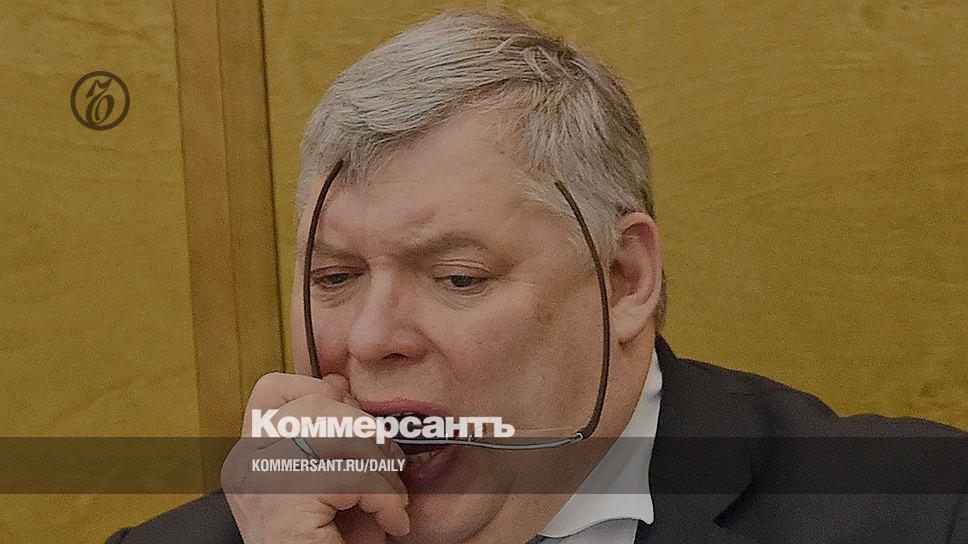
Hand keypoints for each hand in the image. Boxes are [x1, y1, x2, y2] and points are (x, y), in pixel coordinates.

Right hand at [221, 372, 409, 542]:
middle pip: (312, 402)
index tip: (352, 416)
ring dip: (380, 465)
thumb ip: (335, 434)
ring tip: (389, 500)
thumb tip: (338, 383)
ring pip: (336, 432)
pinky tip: (390, 522)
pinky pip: (351, 476)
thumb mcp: (336, 481)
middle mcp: (244, 466)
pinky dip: (385, 498)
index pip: (274, 390)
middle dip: (365, 430)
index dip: (321, 391)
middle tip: (385, 468)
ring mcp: (258, 483)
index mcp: (250, 457)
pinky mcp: (282, 503)